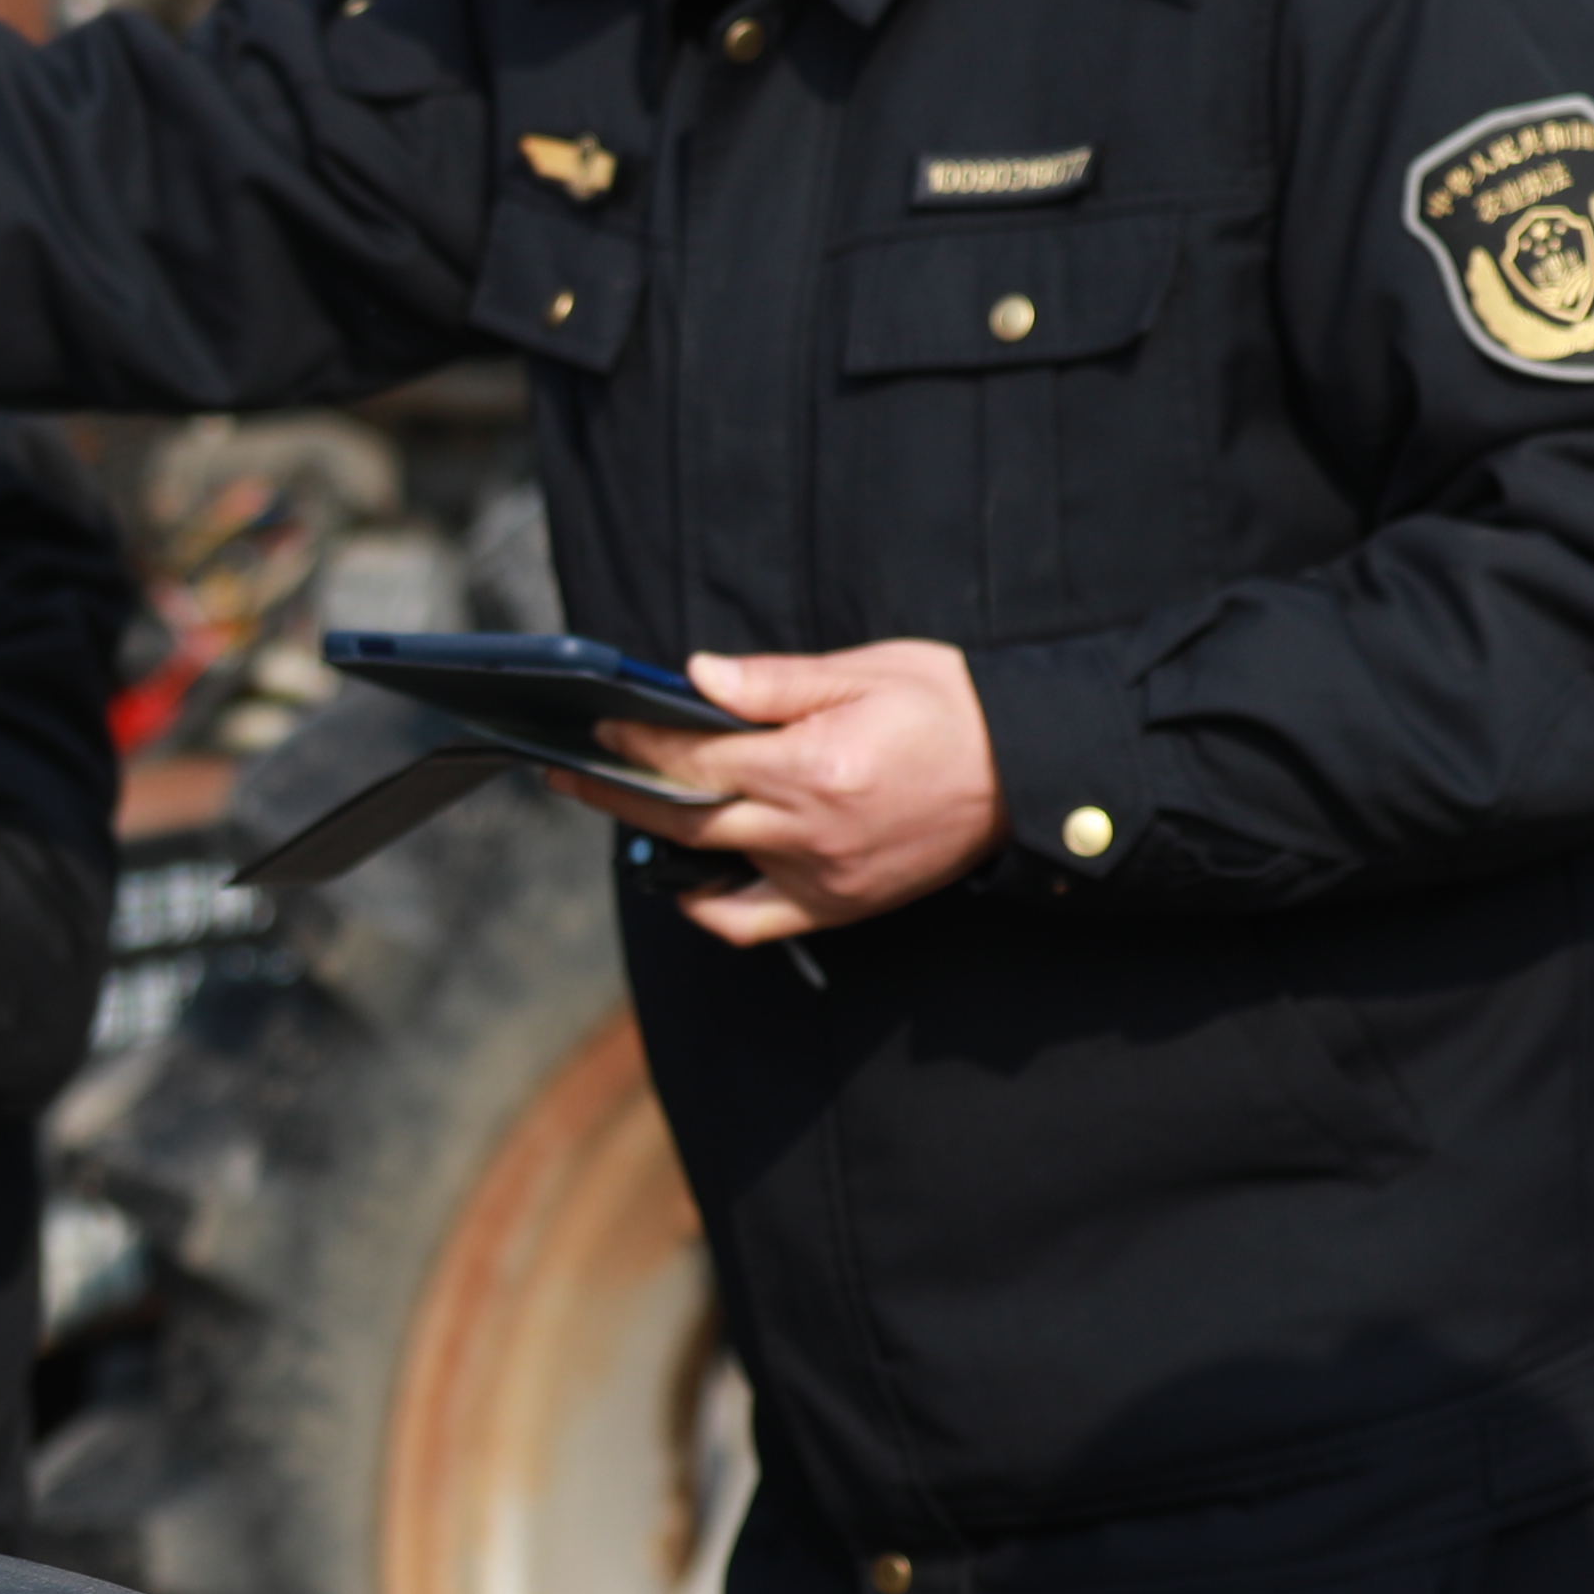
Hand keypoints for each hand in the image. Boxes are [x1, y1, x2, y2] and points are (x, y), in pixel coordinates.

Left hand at [601, 641, 999, 946]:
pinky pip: (750, 921)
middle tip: (566, 772)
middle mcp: (811, 832)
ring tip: (617, 804)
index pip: (694, 759)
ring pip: (709, 866)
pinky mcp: (839, 906)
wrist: (1027, 772)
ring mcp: (822, 877)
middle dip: (615, 791)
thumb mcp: (863, 672)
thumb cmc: (948, 710)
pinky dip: (707, 904)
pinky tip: (686, 872)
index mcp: (813, 767)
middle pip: (683, 817)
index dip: (636, 742)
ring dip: (654, 837)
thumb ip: (772, 682)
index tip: (595, 726)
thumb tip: (695, 676)